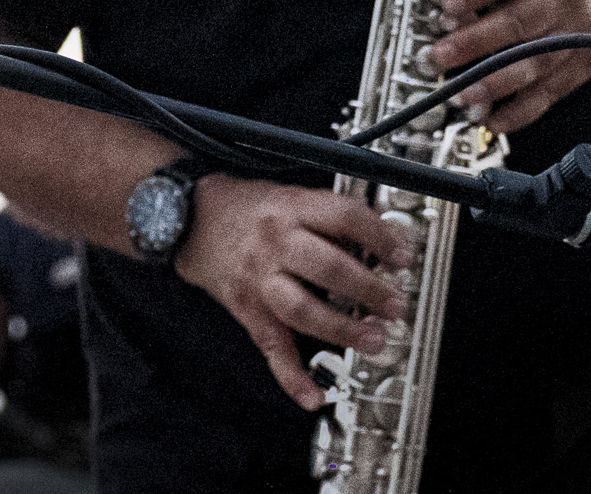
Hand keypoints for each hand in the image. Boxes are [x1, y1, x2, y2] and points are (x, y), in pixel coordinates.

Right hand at [173, 175, 417, 411]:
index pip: (343, 217)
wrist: (189, 219)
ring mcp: (259, 280)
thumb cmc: (245, 208)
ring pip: (303, 309)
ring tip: (373, 340)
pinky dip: (292, 377)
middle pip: (328, 267)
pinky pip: (271, 347)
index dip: (379, 236)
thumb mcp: (289, 196)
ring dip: (343, 329)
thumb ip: (329, 219)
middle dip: (369, 290)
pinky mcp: (248, 310)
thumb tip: (376, 247)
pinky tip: (312, 394)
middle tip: (394, 305)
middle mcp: (275, 243)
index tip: (401, 254)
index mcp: (290, 208)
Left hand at [427, 0, 590, 132]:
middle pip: (520, 22)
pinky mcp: (582, 67)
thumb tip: (446, 11)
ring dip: (496, 81)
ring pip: (535, 63)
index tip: (448, 5)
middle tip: (442, 55)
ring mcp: (578, 36)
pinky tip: (492, 118)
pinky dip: (519, 110)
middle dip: (477, 41)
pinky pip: (549, 93)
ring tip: (464, 94)